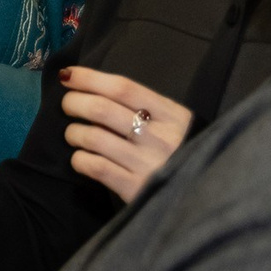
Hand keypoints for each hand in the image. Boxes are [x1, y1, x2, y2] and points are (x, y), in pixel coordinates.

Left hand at [60, 67, 189, 201]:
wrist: (203, 195)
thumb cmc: (179, 151)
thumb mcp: (174, 123)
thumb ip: (142, 108)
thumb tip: (92, 92)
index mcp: (172, 115)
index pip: (124, 88)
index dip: (90, 78)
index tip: (68, 75)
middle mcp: (161, 138)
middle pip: (102, 109)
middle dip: (75, 102)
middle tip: (68, 105)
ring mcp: (148, 164)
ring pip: (93, 138)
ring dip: (73, 132)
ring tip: (74, 134)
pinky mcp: (135, 189)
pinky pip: (96, 167)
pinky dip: (79, 160)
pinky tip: (81, 158)